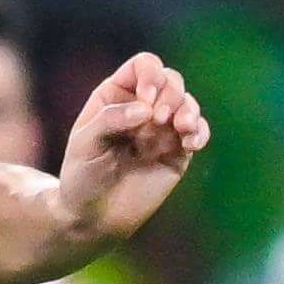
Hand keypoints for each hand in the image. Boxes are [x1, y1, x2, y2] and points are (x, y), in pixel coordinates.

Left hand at [55, 51, 212, 252]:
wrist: (93, 217)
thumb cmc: (82, 176)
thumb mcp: (85, 143)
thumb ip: (111, 119)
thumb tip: (147, 110)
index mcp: (117, 95)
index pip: (144, 66)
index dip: (150, 76)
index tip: (145, 100)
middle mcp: (143, 107)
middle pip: (171, 80)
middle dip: (171, 94)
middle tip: (159, 119)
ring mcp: (162, 129)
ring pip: (188, 103)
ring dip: (189, 110)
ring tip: (182, 128)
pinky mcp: (177, 153)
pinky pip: (198, 133)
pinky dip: (200, 133)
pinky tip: (192, 142)